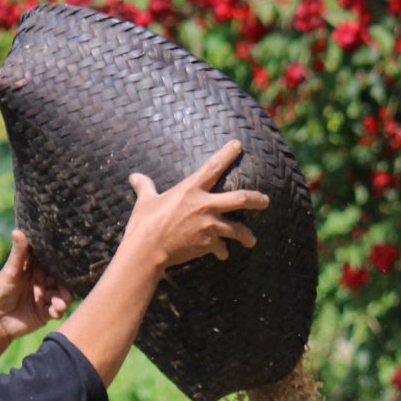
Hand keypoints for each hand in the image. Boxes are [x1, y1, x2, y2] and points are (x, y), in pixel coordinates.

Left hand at [0, 229, 72, 342]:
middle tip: (67, 290)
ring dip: (63, 298)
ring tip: (61, 304)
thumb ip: (18, 254)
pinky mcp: (45, 313)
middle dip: (65, 284)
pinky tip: (57, 312)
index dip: (59, 263)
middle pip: (59, 280)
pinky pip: (57, 310)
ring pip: (61, 295)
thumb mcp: (10, 272)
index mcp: (33, 270)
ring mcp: (44, 297)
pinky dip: (59, 310)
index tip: (68, 261)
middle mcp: (41, 282)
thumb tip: (17, 230)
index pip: (50, 263)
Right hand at [123, 140, 266, 270]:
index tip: (238, 145)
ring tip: (251, 240)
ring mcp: (209, 226)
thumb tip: (134, 177)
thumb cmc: (144, 224)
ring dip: (246, 235)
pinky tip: (223, 255)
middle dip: (256, 200)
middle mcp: (205, 205)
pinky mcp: (208, 244)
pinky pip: (221, 247)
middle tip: (265, 201)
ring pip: (237, 229)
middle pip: (240, 199)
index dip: (227, 154)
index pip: (213, 166)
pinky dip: (222, 252)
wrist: (148, 251)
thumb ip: (145, 187)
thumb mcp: (144, 202)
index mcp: (190, 189)